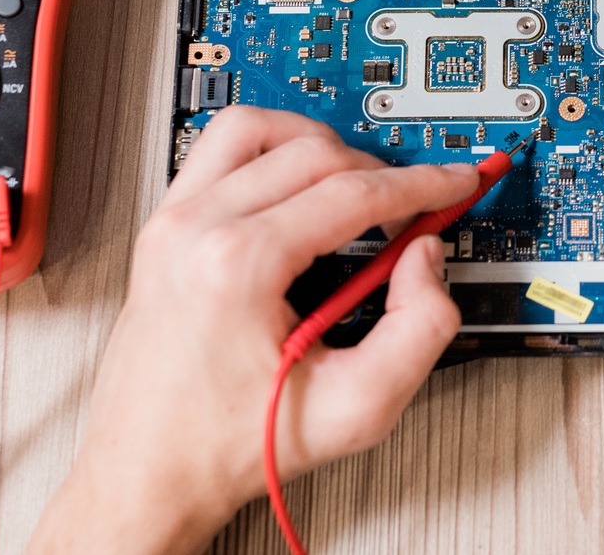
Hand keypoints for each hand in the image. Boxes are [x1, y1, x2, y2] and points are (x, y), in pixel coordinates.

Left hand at [27, 106, 478, 554]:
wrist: (148, 475)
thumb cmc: (226, 448)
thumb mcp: (354, 410)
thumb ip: (419, 331)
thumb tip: (425, 260)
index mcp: (237, 266)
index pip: (353, 192)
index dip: (422, 184)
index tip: (454, 183)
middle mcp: (195, 230)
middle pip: (314, 153)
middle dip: (381, 172)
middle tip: (416, 205)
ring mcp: (170, 224)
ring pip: (257, 129)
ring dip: (318, 145)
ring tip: (355, 184)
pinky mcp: (161, 230)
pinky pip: (217, 151)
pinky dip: (268, 152)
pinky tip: (295, 186)